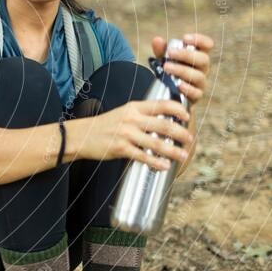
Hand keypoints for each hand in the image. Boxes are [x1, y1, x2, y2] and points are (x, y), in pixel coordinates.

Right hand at [73, 99, 192, 169]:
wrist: (81, 135)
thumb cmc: (104, 126)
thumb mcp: (123, 113)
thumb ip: (142, 115)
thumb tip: (165, 121)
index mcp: (134, 107)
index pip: (162, 104)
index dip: (178, 110)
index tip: (187, 116)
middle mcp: (132, 119)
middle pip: (164, 125)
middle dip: (181, 133)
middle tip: (190, 139)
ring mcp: (126, 134)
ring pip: (156, 142)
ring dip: (173, 150)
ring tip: (183, 155)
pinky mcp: (121, 148)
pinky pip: (143, 156)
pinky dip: (156, 162)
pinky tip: (164, 165)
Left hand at [151, 33, 213, 104]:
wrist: (168, 94)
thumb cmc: (170, 72)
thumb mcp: (164, 60)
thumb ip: (161, 51)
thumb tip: (157, 40)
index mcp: (198, 56)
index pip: (207, 45)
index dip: (200, 40)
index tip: (185, 38)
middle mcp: (202, 69)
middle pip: (203, 59)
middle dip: (186, 55)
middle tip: (170, 52)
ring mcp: (200, 83)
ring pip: (198, 76)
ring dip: (182, 70)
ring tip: (166, 67)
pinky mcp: (196, 96)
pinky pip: (196, 93)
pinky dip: (187, 88)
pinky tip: (178, 85)